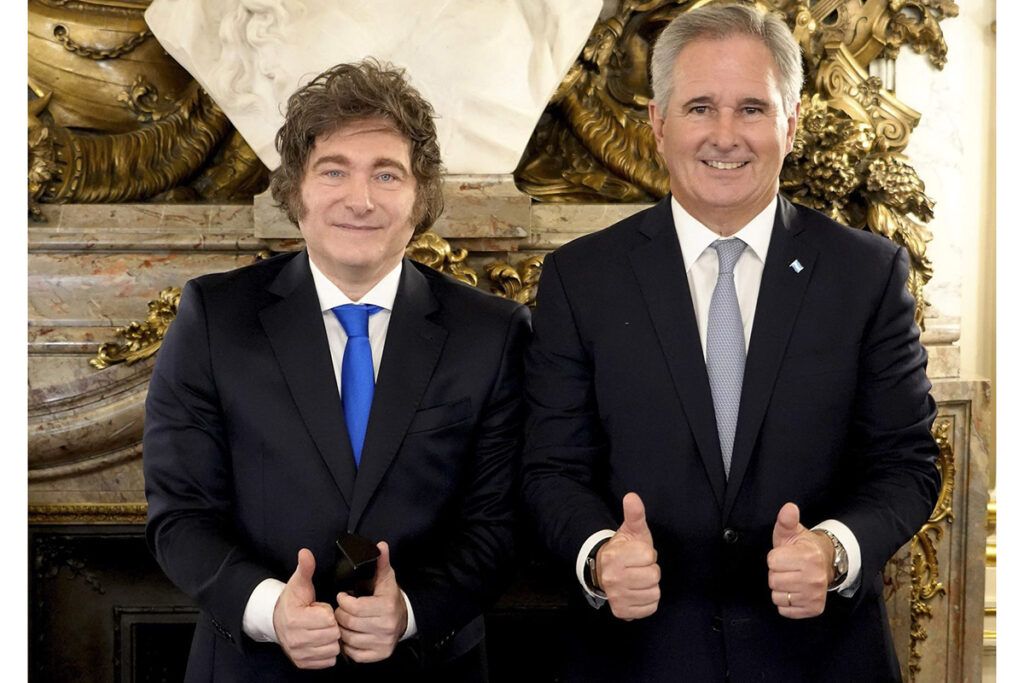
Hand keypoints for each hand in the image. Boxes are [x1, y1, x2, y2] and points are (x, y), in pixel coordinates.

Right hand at [273, 548, 341, 668]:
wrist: (277, 620)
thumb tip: (305, 552)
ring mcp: (299, 654)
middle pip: (333, 635)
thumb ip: (305, 568)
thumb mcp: (298, 582)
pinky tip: (322, 640)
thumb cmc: (292, 600)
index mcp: (295, 620)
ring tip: (323, 629)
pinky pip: (328, 661)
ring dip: (332, 639)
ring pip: (332, 649)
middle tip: (324, 619)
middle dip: (332, 626)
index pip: (328, 620)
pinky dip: (328, 651)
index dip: (329, 612)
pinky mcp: (303, 663)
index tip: (321, 608)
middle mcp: (296, 640)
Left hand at [335, 541, 407, 662]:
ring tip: (344, 621)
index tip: (342, 596)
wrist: (402, 619)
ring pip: (349, 639)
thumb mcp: (385, 578)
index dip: (343, 601)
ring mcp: (383, 643)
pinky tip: (350, 634)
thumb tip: (381, 545)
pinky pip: (354, 653)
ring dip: (342, 630)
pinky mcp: (379, 655)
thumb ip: (381, 562)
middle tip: (340, 609)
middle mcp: (387, 626)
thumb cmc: (388, 596)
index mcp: (387, 606)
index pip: (353, 607)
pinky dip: (348, 645)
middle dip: (340, 615)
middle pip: (349, 623)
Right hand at [596, 492, 660, 619]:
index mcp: (614, 556)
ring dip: (650, 586)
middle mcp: (613, 578)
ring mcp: (617, 597)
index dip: (647, 554)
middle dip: (650, 570)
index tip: (638, 554)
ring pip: (654, 592)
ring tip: (638, 579)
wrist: (605, 572)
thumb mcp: (631, 531)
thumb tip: (632, 496)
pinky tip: (637, 592)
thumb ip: (634, 514)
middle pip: (654, 576)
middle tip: (639, 568)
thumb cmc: (624, 551)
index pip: (649, 556)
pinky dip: (648, 601)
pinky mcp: (622, 612)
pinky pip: (651, 608)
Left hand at [767, 502, 833, 618]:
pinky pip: (784, 610)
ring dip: (780, 589)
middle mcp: (814, 578)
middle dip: (777, 573)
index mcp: (808, 557)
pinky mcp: (813, 609)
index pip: (772, 561)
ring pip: (777, 596)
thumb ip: (786, 520)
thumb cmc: (802, 548)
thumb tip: (789, 507)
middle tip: (788, 568)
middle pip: (773, 580)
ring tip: (792, 579)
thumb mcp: (792, 532)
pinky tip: (795, 591)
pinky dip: (786, 602)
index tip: (785, 556)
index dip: (775, 558)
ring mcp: (815, 595)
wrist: (825, 564)